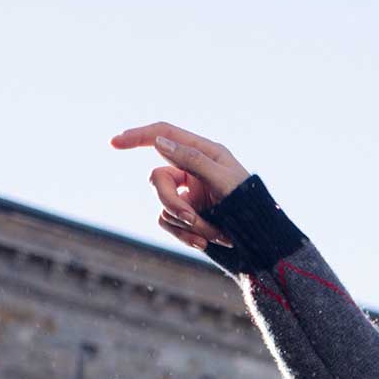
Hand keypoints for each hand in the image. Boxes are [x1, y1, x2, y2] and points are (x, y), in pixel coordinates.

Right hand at [108, 122, 251, 253]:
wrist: (264, 242)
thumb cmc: (252, 206)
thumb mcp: (223, 179)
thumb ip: (192, 159)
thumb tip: (159, 141)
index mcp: (204, 153)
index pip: (163, 135)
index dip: (137, 136)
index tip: (114, 143)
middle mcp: (192, 171)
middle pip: (157, 178)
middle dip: (172, 202)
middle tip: (192, 219)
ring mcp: (188, 194)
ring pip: (163, 205)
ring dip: (187, 224)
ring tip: (214, 234)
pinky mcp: (187, 217)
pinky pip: (168, 223)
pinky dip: (185, 235)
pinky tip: (205, 243)